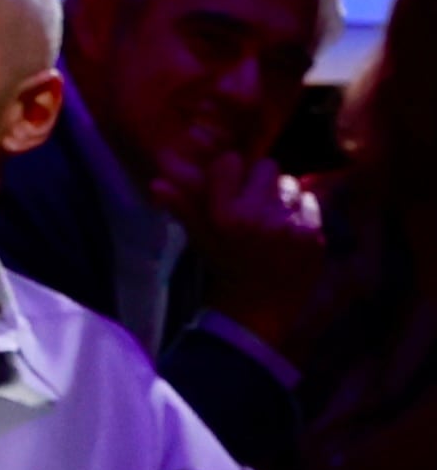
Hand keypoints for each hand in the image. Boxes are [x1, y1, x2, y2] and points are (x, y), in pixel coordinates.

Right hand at [154, 149, 330, 351]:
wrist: (259, 307)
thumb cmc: (224, 266)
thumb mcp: (199, 238)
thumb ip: (181, 207)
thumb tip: (156, 183)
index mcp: (226, 216)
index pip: (232, 162)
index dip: (230, 171)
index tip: (229, 186)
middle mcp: (259, 217)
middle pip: (267, 167)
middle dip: (259, 180)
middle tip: (253, 200)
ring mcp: (290, 226)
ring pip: (290, 183)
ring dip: (282, 194)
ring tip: (272, 216)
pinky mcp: (314, 235)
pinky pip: (310, 202)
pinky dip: (300, 211)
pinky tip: (289, 228)